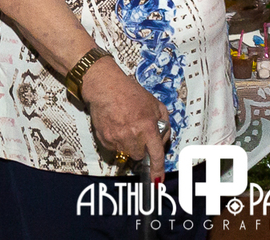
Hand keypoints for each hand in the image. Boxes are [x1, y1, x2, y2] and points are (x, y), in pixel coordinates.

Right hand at [81, 57, 171, 181]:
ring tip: (127, 127)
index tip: (159, 181)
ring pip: (127, 153)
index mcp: (147, 126)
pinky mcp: (105, 140)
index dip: (158, 169)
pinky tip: (117, 126)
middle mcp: (132, 135)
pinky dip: (118, 141)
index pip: (156, 154)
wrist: (106, 88)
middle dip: (142, 147)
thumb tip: (163, 141)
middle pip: (140, 155)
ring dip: (129, 145)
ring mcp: (117, 139)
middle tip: (138, 132)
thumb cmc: (131, 94)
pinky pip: (115, 149)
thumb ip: (164, 124)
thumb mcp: (155, 104)